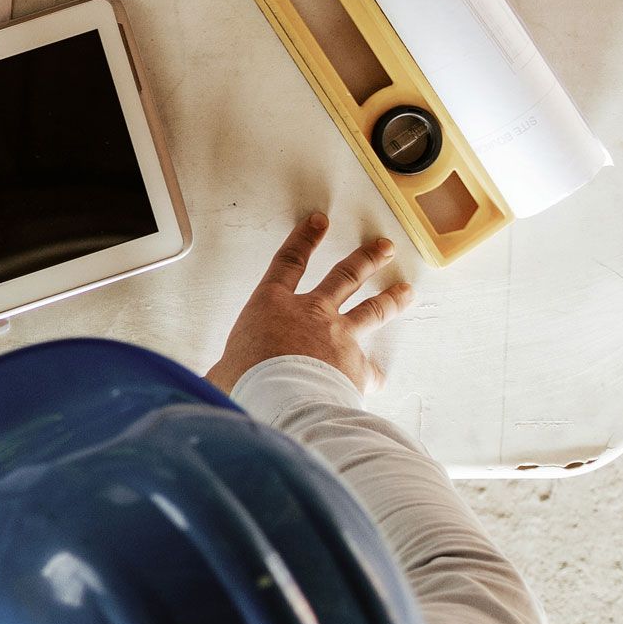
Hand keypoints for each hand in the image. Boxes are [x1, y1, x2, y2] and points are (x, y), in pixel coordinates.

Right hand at [211, 213, 409, 395]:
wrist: (282, 401)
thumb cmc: (248, 381)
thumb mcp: (224, 370)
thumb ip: (229, 369)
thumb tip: (218, 382)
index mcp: (271, 306)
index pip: (289, 261)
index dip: (304, 239)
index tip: (319, 222)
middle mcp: (311, 314)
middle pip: (344, 276)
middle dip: (365, 259)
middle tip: (382, 247)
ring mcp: (338, 337)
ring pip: (371, 310)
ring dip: (390, 298)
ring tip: (404, 290)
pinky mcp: (356, 366)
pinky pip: (370, 368)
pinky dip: (373, 372)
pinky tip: (378, 374)